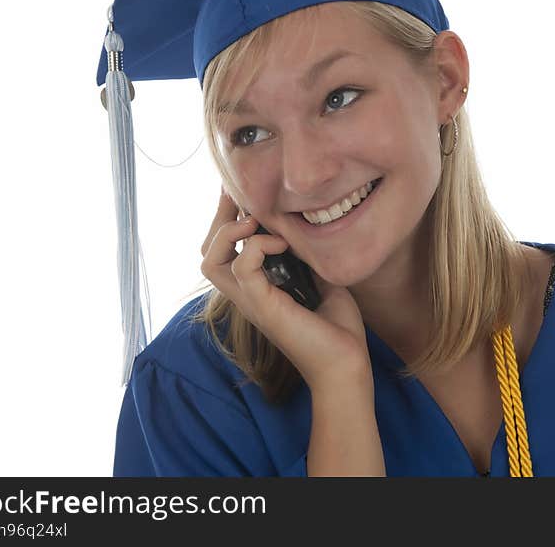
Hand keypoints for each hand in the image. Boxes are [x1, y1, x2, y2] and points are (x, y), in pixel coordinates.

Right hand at [200, 188, 373, 391]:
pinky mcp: (264, 307)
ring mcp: (252, 301)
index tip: (240, 192)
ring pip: (210, 261)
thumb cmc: (337, 326)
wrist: (347, 362)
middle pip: (207, 253)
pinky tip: (281, 242)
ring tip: (254, 220)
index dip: (226, 219)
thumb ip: (305, 252)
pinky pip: (242, 268)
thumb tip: (301, 222)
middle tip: (240, 197)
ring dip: (228, 232)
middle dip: (219, 219)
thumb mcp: (321, 276)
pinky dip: (257, 247)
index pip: (223, 250)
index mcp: (257, 287)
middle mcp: (247, 294)